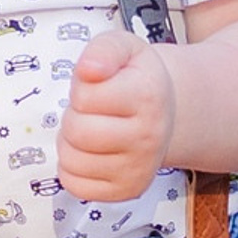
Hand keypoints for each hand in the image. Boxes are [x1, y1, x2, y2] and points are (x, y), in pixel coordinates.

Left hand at [56, 27, 173, 203]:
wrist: (167, 111)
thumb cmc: (136, 77)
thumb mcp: (123, 47)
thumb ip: (103, 50)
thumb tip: (89, 70)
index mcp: (147, 96)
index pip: (84, 97)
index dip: (81, 88)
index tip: (96, 86)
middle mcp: (149, 137)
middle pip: (77, 131)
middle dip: (73, 116)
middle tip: (91, 110)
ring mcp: (140, 168)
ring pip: (72, 160)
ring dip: (70, 142)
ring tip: (92, 128)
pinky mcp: (128, 190)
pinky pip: (75, 185)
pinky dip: (72, 168)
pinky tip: (92, 152)